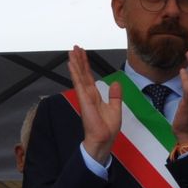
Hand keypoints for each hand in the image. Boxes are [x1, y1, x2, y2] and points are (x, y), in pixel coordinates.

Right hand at [69, 46, 122, 165]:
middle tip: (74, 47)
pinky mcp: (84, 100)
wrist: (104, 139)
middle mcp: (88, 94)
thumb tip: (117, 83)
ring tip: (71, 51)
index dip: (86, 65)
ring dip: (75, 63)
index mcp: (95, 96)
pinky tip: (71, 64)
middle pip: (82, 74)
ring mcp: (85, 96)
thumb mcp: (116, 108)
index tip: (82, 54)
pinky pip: (79, 83)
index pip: (89, 77)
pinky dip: (75, 73)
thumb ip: (115, 95)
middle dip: (79, 60)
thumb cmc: (108, 128)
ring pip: (79, 76)